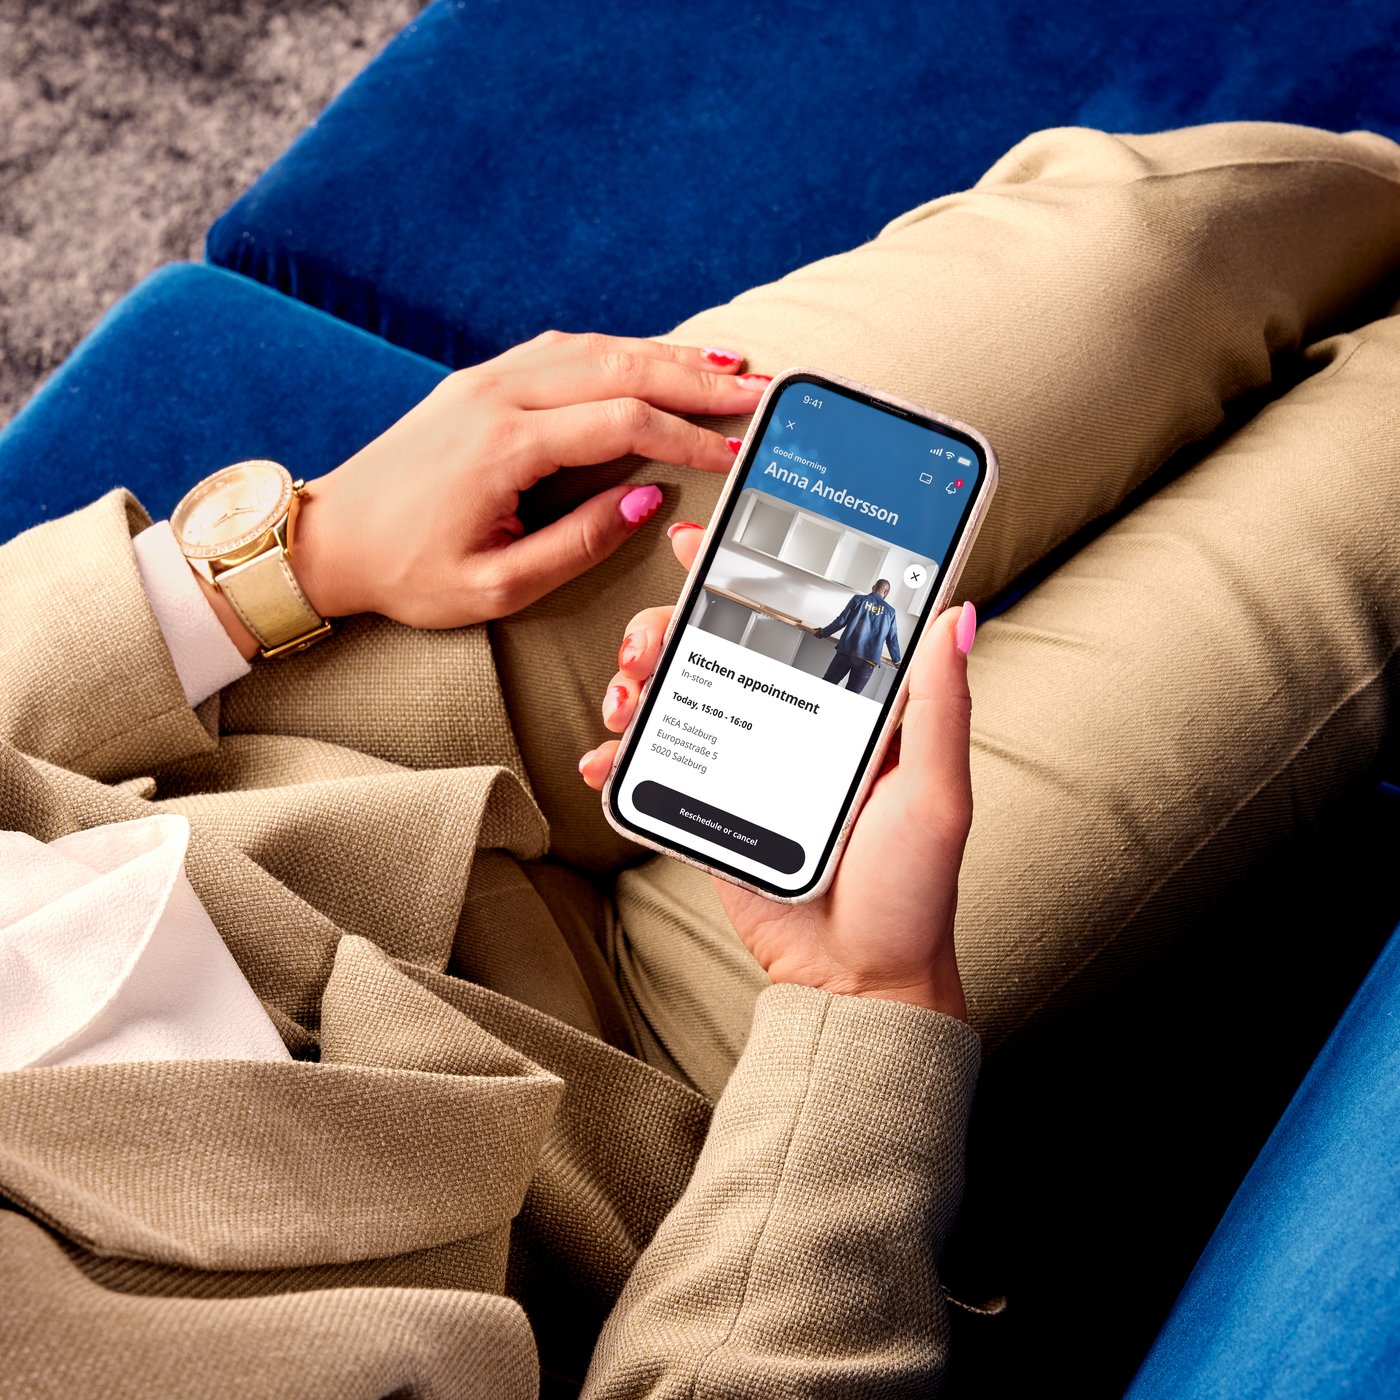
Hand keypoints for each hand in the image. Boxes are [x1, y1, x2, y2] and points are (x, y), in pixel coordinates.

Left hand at [281, 333, 767, 629]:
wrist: (328, 538)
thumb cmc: (406, 572)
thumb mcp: (497, 586)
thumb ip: (580, 543)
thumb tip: (647, 498)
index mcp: (505, 445)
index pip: (624, 423)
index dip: (689, 435)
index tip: (737, 451)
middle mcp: (497, 395)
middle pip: (619, 367)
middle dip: (697, 380)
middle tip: (761, 388)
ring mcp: (484, 379)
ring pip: (594, 348)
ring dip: (663, 355)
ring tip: (725, 369)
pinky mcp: (476, 381)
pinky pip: (561, 350)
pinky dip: (617, 351)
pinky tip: (651, 360)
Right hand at [580, 526, 976, 1019]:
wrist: (854, 978)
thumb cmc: (911, 890)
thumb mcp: (935, 793)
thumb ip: (938, 708)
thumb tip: (957, 615)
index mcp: (849, 705)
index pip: (799, 614)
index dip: (751, 568)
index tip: (705, 540)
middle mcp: (795, 720)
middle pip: (719, 643)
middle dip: (670, 625)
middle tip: (648, 641)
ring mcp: (748, 760)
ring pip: (681, 692)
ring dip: (638, 679)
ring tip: (626, 695)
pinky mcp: (711, 805)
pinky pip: (658, 763)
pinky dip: (622, 754)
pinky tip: (606, 757)